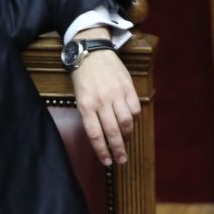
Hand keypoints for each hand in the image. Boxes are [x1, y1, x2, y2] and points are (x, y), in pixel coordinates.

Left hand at [70, 35, 140, 165]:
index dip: (102, 151)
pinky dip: (134, 117)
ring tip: (126, 141)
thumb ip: (89, 114)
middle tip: (122, 160)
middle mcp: (101, 101)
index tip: (107, 162)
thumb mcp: (79, 97)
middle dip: (118, 149)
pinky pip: (135, 108)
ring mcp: (116, 94)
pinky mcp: (128, 87)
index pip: (95, 134)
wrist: (91, 51)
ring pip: (126, 122)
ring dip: (127, 135)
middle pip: (112, 132)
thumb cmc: (82, 77)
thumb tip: (102, 135)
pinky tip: (130, 121)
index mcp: (85, 105)